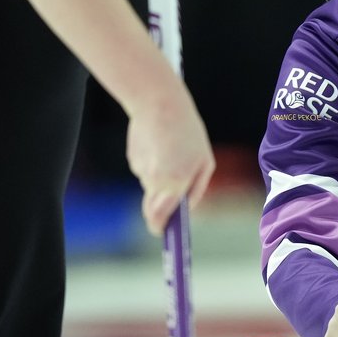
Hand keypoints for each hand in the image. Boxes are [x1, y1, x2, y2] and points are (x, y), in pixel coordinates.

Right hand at [125, 87, 213, 235]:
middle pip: (151, 208)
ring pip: (151, 186)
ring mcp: (141, 170)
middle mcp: (155, 180)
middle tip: (170, 195)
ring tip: (170, 154)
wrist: (158, 102)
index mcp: (175, 183)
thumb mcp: (204, 161)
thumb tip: (186, 207)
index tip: (162, 233)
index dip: (161, 228)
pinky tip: (159, 146)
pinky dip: (152, 164)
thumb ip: (195, 188)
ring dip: (160, 178)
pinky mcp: (133, 159)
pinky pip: (145, 170)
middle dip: (159, 209)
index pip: (161, 217)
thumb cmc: (187, 132)